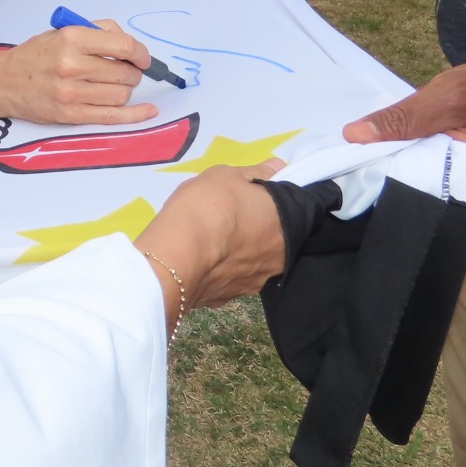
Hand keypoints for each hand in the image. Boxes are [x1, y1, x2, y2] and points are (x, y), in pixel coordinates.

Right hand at [0, 19, 159, 124]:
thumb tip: (131, 47)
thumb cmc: (35, 55)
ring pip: (120, 95)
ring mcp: (70, 93)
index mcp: (71, 38)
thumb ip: (98, 31)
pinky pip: (111, 116)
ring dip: (126, 90)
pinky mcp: (69, 115)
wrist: (3, 81)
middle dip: (132, 72)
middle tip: (126, 72)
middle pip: (124, 72)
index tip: (144, 58)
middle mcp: (71, 65)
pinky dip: (134, 115)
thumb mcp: (62, 31)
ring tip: (115, 85)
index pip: (122, 45)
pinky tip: (148, 111)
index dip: (140, 53)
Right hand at [135, 160, 285, 326]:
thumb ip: (256, 172)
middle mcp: (277, 261)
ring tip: (213, 240)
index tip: (254, 198)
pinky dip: (219, 269)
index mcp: (285, 228)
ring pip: (249, 263)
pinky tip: (203, 259)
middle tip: (232, 217)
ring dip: (239, 252)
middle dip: (257, 230)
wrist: (176, 255)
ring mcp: (251, 285)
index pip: (290, 212)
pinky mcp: (225, 299)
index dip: (271, 204)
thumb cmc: (208, 207)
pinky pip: (227, 279)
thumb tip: (279, 167)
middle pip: (272, 240)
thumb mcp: (228, 175)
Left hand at [343, 60, 465, 193]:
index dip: (375, 188)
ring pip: (413, 180)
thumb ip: (405, 118)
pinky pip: (422, 169)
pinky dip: (403, 159)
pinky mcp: (455, 172)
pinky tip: (380, 153)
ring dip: (388, 168)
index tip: (340, 178)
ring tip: (348, 165)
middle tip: (337, 172)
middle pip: (410, 193)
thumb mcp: (451, 97)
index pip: (413, 198)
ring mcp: (461, 186)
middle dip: (377, 181)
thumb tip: (354, 135)